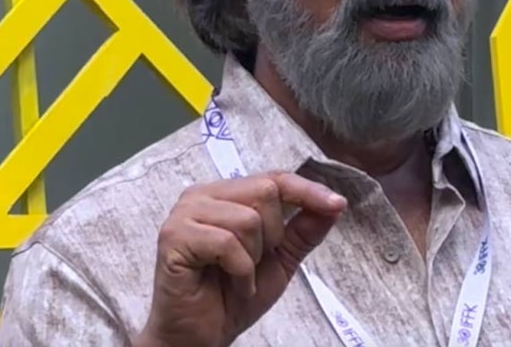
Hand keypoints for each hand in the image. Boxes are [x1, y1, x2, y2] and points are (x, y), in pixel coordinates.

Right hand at [134, 172, 346, 346]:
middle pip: (264, 192)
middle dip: (273, 236)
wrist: (200, 336)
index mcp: (223, 196)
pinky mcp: (173, 237)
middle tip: (255, 263)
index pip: (272, 179)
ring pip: (247, 219)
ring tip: (238, 276)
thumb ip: (303, 230)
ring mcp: (184, 215)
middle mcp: (200, 196)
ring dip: (253, 259)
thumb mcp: (280, 260)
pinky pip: (226, 243)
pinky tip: (231, 283)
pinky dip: (239, 272)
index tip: (336, 205)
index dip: (306, 190)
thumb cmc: (231, 296)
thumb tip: (334, 204)